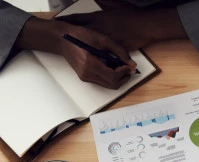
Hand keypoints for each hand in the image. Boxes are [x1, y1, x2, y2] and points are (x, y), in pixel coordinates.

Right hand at [16, 18, 134, 88]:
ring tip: (122, 68)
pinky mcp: (84, 77)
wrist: (62, 39)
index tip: (130, 66)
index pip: (112, 76)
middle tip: (129, 69)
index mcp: (89, 64)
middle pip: (112, 84)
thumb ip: (119, 51)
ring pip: (108, 85)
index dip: (124, 72)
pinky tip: (112, 68)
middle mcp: (86, 74)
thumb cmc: (81, 36)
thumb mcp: (102, 39)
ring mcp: (85, 77)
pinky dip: (110, 77)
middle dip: (124, 78)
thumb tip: (132, 64)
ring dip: (118, 78)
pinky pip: (102, 82)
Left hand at [62, 7, 186, 50]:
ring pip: (90, 46)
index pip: (77, 18)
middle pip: (79, 34)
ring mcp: (106, 40)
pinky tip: (94, 60)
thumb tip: (99, 0)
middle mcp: (99, 29)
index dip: (66, 20)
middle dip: (70, 36)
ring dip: (82, 49)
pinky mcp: (114, 49)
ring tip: (74, 51)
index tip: (58, 21)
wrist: (146, 25)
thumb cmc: (133, 15)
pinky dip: (98, 57)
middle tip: (61, 39)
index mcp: (98, 17)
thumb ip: (105, 3)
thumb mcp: (116, 4)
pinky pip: (104, 54)